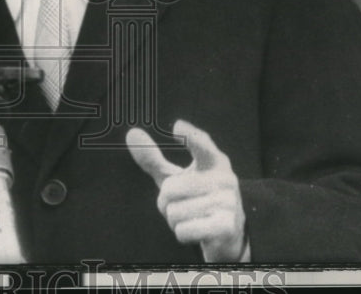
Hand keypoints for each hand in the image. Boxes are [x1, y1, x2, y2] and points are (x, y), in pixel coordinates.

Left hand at [126, 119, 247, 261]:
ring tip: (190, 217)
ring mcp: (228, 202)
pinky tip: (196, 230)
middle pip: (170, 189)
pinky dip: (182, 234)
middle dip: (166, 202)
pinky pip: (184, 230)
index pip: (202, 145)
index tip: (178, 126)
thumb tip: (132, 132)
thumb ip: (154, 159)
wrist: (228, 231)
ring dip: (174, 220)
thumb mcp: (177, 177)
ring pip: (174, 213)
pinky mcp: (226, 226)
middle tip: (181, 203)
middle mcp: (224, 178)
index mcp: (213, 161)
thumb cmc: (197, 197)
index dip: (190, 136)